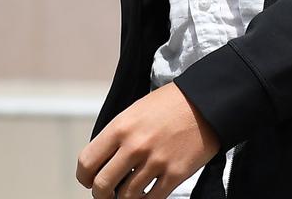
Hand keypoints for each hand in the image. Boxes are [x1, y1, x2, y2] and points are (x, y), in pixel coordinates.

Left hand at [76, 81, 220, 198]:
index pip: (87, 162)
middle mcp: (135, 145)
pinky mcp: (174, 174)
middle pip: (102, 187)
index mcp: (121, 127)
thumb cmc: (169, 105)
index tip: (91, 180)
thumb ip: (117, 136)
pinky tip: (147, 194)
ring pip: (126, 198)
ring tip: (130, 192)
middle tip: (109, 193)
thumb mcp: (135, 111)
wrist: (205, 101)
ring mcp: (155, 161)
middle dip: (102, 195)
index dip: (85, 177)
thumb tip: (102, 164)